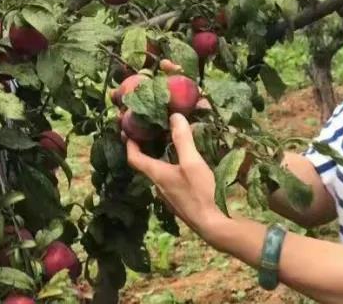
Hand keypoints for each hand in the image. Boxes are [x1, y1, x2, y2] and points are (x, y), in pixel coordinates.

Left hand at [125, 113, 224, 238]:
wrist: (214, 225)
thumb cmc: (200, 193)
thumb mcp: (192, 162)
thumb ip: (182, 139)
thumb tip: (174, 116)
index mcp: (157, 174)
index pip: (134, 158)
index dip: (130, 143)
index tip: (128, 131)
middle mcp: (159, 186)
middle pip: (147, 164)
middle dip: (147, 147)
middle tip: (152, 132)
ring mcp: (169, 196)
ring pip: (160, 172)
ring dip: (161, 157)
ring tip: (170, 144)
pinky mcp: (181, 201)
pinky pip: (172, 180)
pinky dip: (173, 168)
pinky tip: (186, 165)